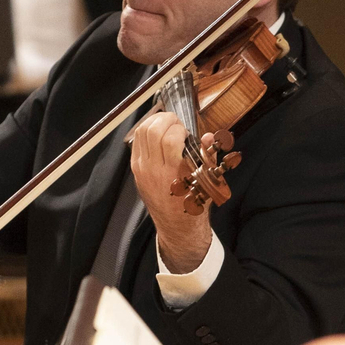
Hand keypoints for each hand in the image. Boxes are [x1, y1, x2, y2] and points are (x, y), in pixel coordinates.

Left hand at [131, 111, 213, 273]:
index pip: (169, 138)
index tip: (187, 133)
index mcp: (173, 173)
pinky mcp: (136, 169)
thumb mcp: (208, 182)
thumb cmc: (194, 203)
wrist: (177, 225)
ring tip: (167, 126)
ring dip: (154, 122)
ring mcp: (141, 169)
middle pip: (150, 130)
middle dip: (165, 119)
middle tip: (176, 124)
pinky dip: (146, 132)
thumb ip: (207, 156)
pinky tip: (158, 136)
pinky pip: (136, 142)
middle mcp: (153, 169)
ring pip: (140, 133)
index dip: (179, 128)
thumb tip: (208, 135)